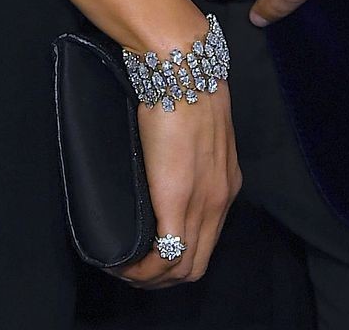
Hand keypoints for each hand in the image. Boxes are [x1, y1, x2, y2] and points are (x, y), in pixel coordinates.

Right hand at [115, 75, 238, 287]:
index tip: (151, 253)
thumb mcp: (198, 131)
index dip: (178, 257)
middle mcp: (219, 201)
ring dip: (151, 277)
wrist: (183, 70)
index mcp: (225, 184)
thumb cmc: (184, 88)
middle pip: (196, 265)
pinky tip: (123, 264)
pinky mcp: (177, 201)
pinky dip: (144, 269)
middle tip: (133, 270)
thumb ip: (189, 155)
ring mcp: (201, 204)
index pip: (206, 241)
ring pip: (182, 268)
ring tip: (124, 268)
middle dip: (163, 278)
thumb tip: (165, 162)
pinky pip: (166, 255)